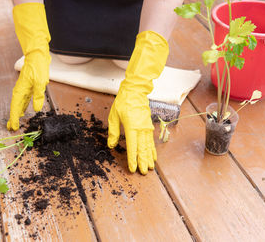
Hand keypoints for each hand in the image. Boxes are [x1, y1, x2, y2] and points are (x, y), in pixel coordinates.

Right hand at [7, 3, 50, 130]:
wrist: (37, 55)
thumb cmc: (38, 67)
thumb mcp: (40, 82)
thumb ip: (38, 96)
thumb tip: (37, 109)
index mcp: (21, 90)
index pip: (16, 107)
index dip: (14, 118)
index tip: (13, 127)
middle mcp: (20, 90)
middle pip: (15, 107)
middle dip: (13, 118)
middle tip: (11, 128)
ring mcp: (23, 88)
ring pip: (18, 104)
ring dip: (17, 113)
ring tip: (15, 122)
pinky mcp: (28, 86)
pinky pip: (23, 99)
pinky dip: (21, 106)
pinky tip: (23, 110)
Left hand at [107, 31, 168, 174]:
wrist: (135, 91)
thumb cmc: (123, 102)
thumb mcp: (113, 116)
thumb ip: (113, 132)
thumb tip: (111, 145)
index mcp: (131, 127)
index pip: (132, 147)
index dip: (132, 159)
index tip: (133, 169)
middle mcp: (141, 129)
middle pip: (143, 149)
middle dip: (143, 162)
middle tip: (144, 173)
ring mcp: (146, 127)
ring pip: (148, 146)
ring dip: (149, 158)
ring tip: (150, 168)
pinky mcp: (148, 126)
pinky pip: (151, 141)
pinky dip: (152, 150)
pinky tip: (153, 157)